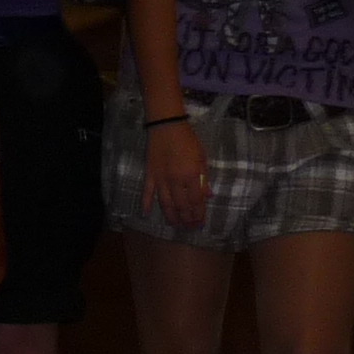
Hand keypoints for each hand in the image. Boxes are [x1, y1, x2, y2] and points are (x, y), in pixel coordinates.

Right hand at [143, 116, 210, 230]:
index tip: (200, 223)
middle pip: (182, 205)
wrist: (167, 125)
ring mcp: (161, 179)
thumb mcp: (202, 157)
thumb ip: (204, 177)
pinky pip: (148, 192)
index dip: (198, 213)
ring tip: (175, 225)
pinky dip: (146, 204)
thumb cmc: (188, 139)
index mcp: (192, 175)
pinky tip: (146, 214)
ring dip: (171, 216)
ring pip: (166, 203)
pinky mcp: (150, 175)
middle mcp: (176, 180)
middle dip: (187, 218)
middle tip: (189, 227)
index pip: (196, 200)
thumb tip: (208, 196)